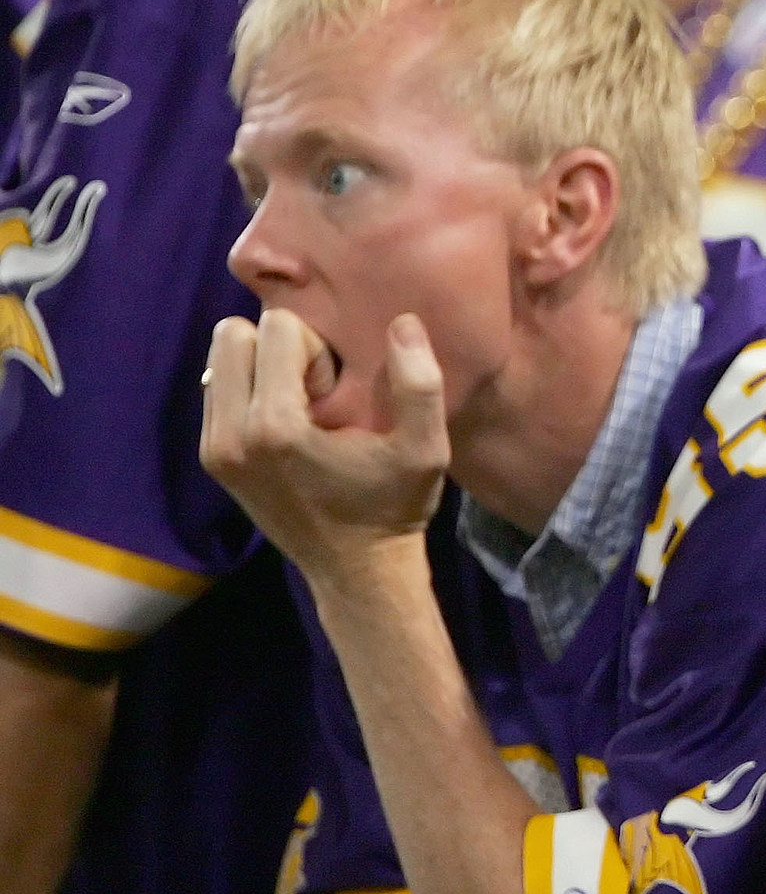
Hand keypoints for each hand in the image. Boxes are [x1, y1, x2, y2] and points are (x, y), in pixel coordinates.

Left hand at [198, 310, 448, 588]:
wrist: (356, 571)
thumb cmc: (393, 506)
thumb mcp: (425, 449)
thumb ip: (419, 384)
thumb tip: (402, 322)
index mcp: (275, 427)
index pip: (276, 329)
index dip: (318, 350)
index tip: (337, 394)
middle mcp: (230, 436)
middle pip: (231, 336)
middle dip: (279, 350)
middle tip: (316, 393)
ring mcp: (214, 449)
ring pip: (219, 359)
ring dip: (263, 368)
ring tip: (301, 410)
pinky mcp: (212, 459)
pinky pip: (218, 389)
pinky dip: (251, 390)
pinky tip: (288, 424)